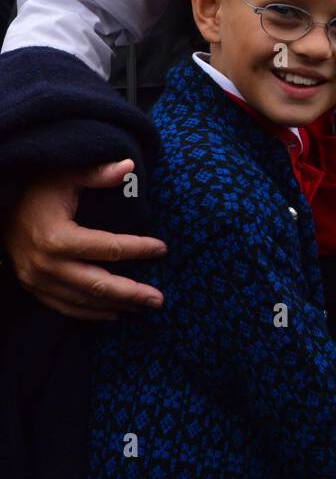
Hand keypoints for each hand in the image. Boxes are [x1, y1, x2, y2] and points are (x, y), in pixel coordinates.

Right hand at [1, 160, 166, 319]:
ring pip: (83, 300)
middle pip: (98, 284)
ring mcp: (37, 279)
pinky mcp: (31, 286)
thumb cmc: (35, 187)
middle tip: (159, 299)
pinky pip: (64, 306)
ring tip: (143, 307)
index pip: (109, 248)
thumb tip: (130, 165)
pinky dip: (89, 313)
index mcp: (58, 237)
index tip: (162, 248)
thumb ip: (97, 173)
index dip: (139, 248)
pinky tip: (113, 313)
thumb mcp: (65, 175)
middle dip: (132, 293)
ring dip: (116, 305)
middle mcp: (46, 264)